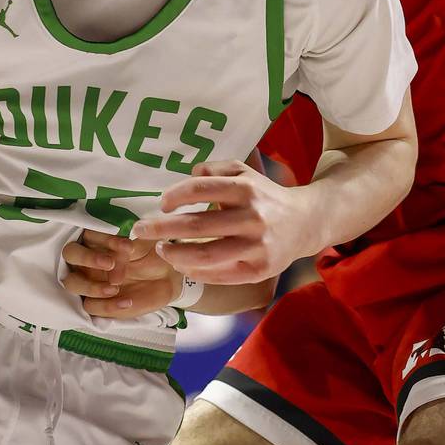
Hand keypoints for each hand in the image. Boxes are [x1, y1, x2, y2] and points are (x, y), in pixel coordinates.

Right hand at [61, 227, 182, 318]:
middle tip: (110, 263)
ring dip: (91, 286)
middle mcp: (87, 259)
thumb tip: (133, 235)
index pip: (89, 234)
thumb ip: (140, 239)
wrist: (166, 277)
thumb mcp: (151, 243)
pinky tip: (127, 302)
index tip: (128, 246)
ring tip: (115, 288)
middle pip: (70, 254)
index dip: (105, 240)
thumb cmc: (152, 254)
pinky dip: (107, 306)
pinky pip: (91, 306)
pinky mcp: (96, 302)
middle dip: (88, 258)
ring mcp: (88, 281)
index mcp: (98, 240)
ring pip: (73, 283)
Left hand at [130, 159, 328, 282]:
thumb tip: (189, 174)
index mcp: (246, 189)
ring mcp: (257, 247)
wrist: (305, 222)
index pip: (200, 188)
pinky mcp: (259, 270)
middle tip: (139, 231)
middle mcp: (252, 218)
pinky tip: (183, 265)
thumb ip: (216, 169)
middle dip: (161, 229)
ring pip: (205, 256)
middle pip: (196, 226)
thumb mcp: (245, 174)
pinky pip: (219, 275)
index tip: (161, 204)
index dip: (174, 196)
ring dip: (175, 255)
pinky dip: (195, 271)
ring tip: (161, 251)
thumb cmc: (265, 197)